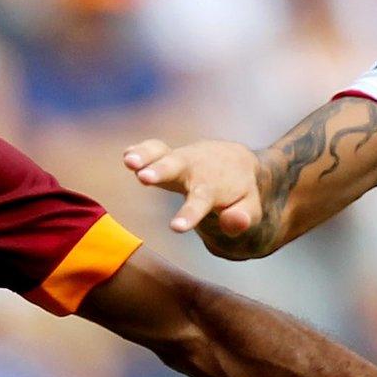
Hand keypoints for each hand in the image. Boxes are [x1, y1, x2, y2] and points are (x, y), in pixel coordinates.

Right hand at [123, 138, 263, 234]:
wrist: (236, 161)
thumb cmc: (240, 192)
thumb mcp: (249, 208)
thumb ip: (243, 218)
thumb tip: (234, 223)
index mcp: (214, 187)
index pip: (201, 202)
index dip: (189, 214)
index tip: (176, 228)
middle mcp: (194, 169)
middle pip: (176, 168)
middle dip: (160, 172)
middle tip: (144, 178)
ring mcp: (180, 159)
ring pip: (162, 154)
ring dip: (144, 156)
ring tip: (128, 161)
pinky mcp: (168, 154)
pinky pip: (153, 148)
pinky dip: (140, 150)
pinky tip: (127, 154)